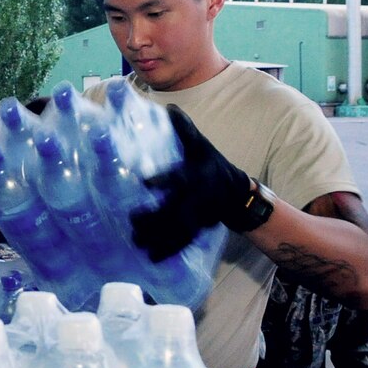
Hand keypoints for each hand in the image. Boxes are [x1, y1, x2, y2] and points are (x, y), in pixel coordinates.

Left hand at [130, 104, 250, 260]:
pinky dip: (169, 251)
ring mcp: (199, 216)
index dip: (163, 179)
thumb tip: (168, 108)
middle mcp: (198, 198)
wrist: (235, 191)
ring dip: (159, 239)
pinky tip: (152, 259)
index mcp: (196, 175)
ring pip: (179, 230)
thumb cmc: (210, 163)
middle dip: (155, 218)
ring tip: (138, 244)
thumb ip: (184, 130)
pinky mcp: (197, 229)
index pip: (179, 177)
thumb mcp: (200, 145)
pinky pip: (184, 242)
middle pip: (176, 210)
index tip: (145, 182)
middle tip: (132, 222)